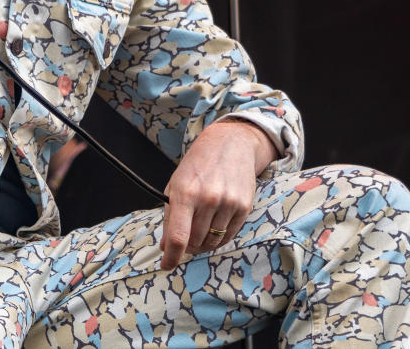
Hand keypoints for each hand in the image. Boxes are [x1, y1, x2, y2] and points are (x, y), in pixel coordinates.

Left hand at [160, 120, 275, 269]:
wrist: (229, 144)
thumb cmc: (197, 165)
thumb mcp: (175, 184)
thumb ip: (169, 217)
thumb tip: (165, 247)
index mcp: (185, 193)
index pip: (178, 237)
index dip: (171, 257)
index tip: (166, 265)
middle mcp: (207, 198)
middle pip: (195, 242)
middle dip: (187, 247)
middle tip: (185, 241)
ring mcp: (228, 203)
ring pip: (212, 241)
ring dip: (203, 244)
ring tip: (199, 232)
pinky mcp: (244, 206)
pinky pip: (229, 235)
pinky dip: (218, 239)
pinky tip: (213, 229)